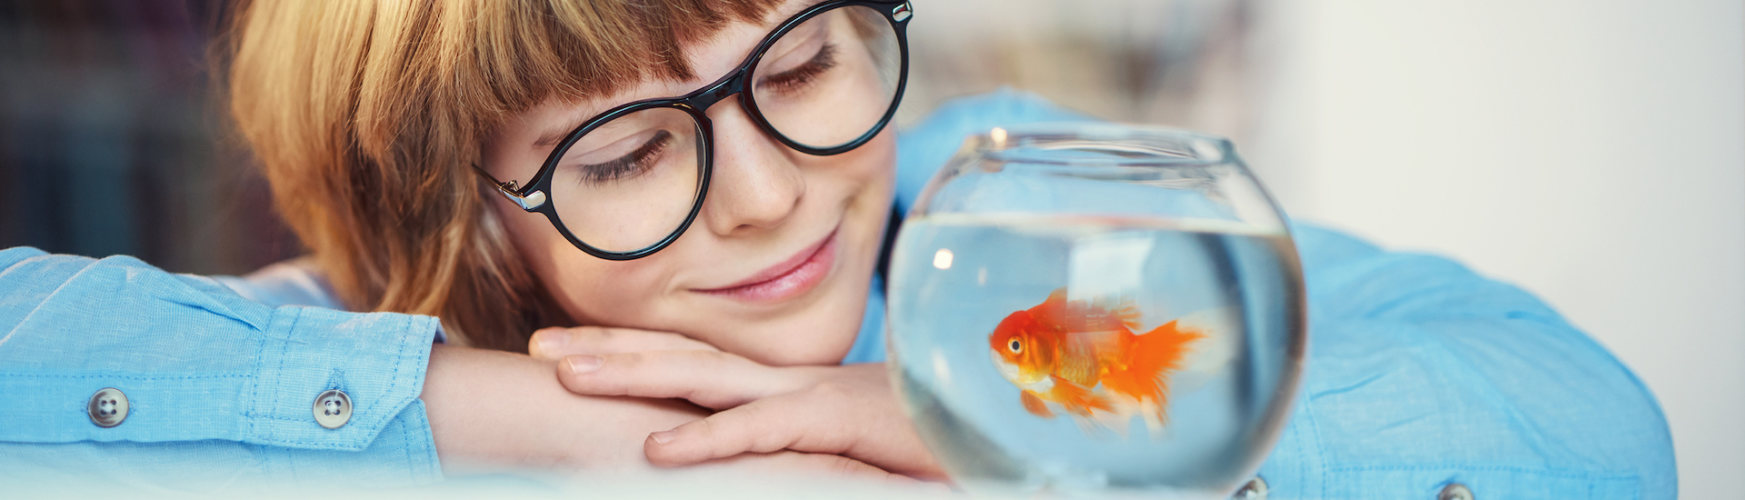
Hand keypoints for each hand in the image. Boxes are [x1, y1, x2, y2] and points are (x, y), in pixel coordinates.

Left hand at [528, 327, 945, 479]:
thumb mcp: (850, 447)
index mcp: (788, 388)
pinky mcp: (836, 423)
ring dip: (633, 373)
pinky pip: (763, 431)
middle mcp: (788, 382)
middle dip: (608, 348)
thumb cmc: (934, 439)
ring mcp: (810, 397)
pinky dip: (709, 439)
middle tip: (537, 349)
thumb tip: (762, 464)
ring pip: (705, 379)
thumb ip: (802, 449)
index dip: (634, 352)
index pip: (697, 362)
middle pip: (682, 356)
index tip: (573, 350)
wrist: (1006, 422)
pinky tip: (657, 450)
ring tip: (566, 375)